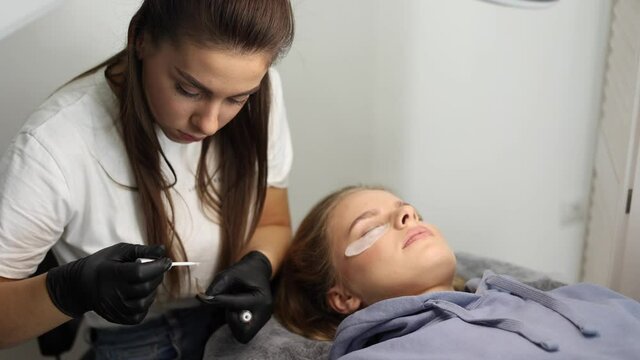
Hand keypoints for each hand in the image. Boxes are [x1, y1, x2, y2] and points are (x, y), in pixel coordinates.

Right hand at [46, 243, 170, 324]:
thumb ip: (142, 250)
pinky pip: (141, 313)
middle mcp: (113, 294)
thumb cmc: (103, 264)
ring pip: (146, 301)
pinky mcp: (120, 318)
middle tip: (156, 268)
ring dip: (152, 289)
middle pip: (146, 287)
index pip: (140, 273)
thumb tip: (163, 250)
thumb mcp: (120, 251)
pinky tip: (139, 292)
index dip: (158, 266)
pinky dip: (145, 302)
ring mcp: (116, 309)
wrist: (81, 285)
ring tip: (145, 280)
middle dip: (157, 276)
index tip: (166, 261)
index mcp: (112, 274)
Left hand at [197, 251, 272, 342]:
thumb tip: (206, 297)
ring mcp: (263, 319)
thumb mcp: (232, 273)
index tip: (202, 297)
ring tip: (232, 304)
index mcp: (261, 299)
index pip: (236, 305)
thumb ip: (219, 285)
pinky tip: (235, 308)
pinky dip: (235, 322)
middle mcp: (265, 312)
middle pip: (244, 332)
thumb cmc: (245, 271)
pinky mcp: (258, 323)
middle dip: (231, 319)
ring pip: (242, 334)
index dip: (217, 301)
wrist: (258, 270)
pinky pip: (243, 331)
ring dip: (232, 321)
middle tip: (228, 305)